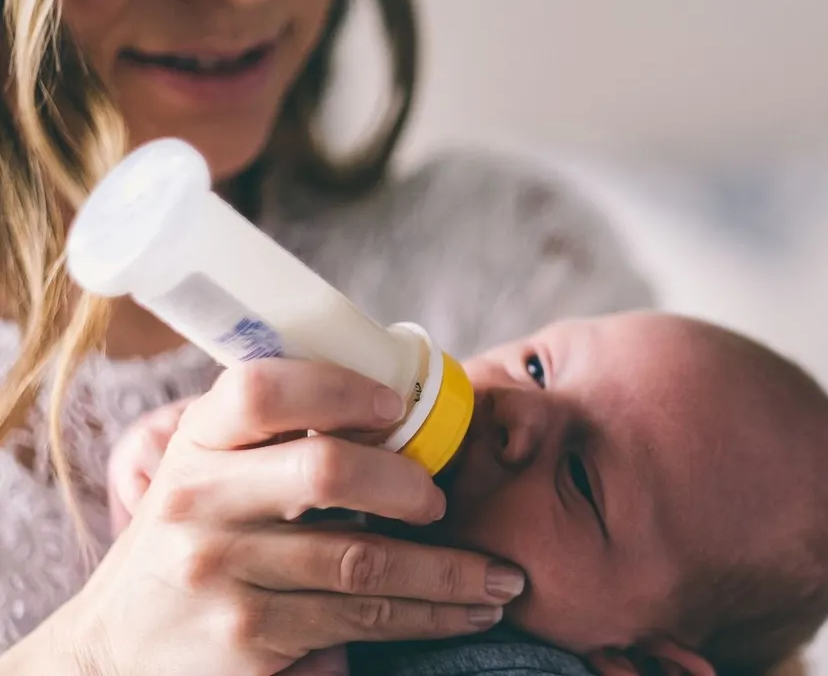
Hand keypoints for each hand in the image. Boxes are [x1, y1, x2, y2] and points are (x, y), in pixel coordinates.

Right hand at [25, 360, 522, 675]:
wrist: (118, 648)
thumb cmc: (196, 540)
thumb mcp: (211, 475)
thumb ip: (277, 439)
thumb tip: (400, 408)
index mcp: (198, 442)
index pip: (263, 388)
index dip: (339, 389)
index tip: (396, 406)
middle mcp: (199, 500)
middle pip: (327, 470)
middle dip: (408, 485)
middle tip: (442, 502)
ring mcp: (221, 570)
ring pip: (364, 560)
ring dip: (451, 570)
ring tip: (501, 575)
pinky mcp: (249, 633)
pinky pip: (361, 617)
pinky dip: (430, 615)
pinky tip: (468, 609)